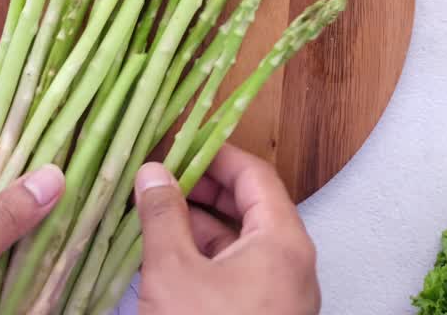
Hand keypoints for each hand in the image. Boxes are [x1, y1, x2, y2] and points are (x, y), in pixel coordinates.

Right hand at [134, 144, 320, 314]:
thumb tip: (153, 176)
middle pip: (252, 206)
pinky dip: (209, 257)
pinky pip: (241, 272)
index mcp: (283, 242)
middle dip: (205, 190)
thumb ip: (163, 217)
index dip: (217, 156)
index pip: (256, 175)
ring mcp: (282, 292)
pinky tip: (171, 256)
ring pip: (243, 242)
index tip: (184, 147)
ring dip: (202, 225)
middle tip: (166, 181)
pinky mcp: (266, 313)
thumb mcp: (174, 272)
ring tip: (159, 216)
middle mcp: (293, 264)